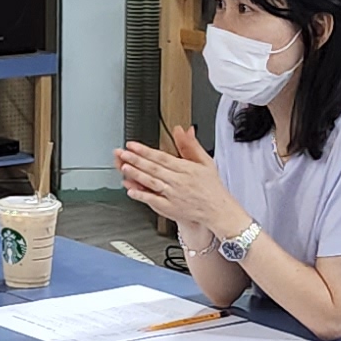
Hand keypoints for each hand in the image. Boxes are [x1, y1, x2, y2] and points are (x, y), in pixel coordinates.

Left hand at [115, 119, 242, 243]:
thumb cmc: (211, 187)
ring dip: (137, 175)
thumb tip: (183, 130)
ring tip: (124, 167)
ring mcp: (174, 195)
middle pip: (154, 168)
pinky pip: (154, 201)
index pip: (161, 157)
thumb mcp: (205, 161)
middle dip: (136, 160)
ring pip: (152, 183)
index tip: (133, 145)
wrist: (217, 210)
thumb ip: (191, 145)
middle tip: (123, 153)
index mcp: (186, 168)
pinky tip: (131, 190)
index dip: (145, 150)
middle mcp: (179, 181)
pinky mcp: (170, 208)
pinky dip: (142, 196)